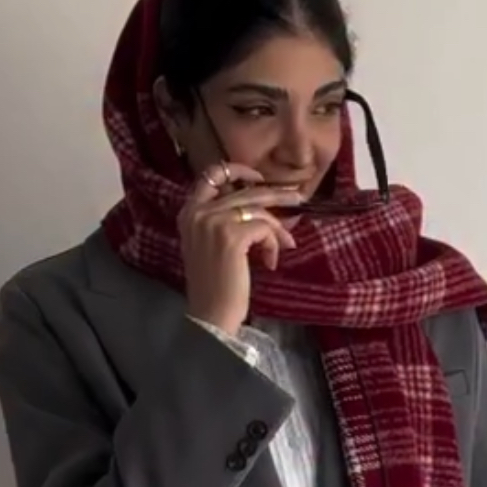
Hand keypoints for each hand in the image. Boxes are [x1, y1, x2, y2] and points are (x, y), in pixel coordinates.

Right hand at [179, 161, 301, 336]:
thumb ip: (223, 221)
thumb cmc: (214, 286)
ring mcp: (214, 222)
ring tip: (286, 244)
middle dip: (275, 195)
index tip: (258, 179)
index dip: (238, 170)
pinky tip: (270, 262)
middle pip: (245, 191)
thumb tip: (261, 207)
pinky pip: (264, 228)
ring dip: (277, 228)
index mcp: (189, 212)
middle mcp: (198, 212)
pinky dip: (273, 244)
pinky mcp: (232, 237)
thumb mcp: (210, 245)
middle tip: (298, 196)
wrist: (210, 315)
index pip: (212, 175)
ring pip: (258, 210)